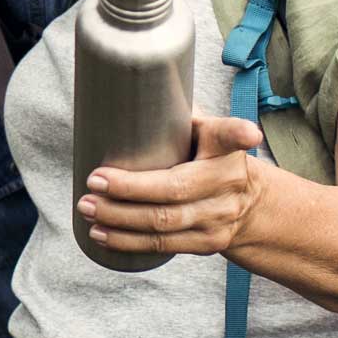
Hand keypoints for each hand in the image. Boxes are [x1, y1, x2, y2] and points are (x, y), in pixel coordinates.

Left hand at [75, 114, 268, 261]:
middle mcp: (228, 181)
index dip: (240, 134)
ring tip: (88, 209)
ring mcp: (219, 216)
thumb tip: (122, 91)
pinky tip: (102, 235)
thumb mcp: (204, 132)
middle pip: (176, 189)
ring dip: (120, 218)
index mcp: (225, 146)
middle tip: (93, 182)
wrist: (250, 204)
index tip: (249, 134)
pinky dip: (128, 241)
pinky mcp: (208, 243)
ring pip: (164, 222)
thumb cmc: (210, 157)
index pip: (232, 135)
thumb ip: (176, 116)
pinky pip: (163, 245)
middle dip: (129, 189)